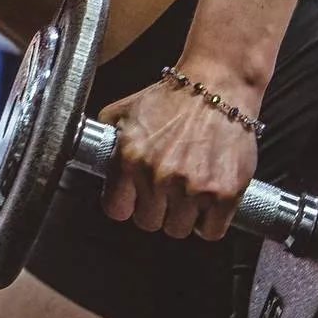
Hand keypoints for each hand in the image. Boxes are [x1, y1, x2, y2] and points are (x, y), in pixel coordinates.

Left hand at [95, 71, 260, 240]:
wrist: (218, 86)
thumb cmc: (172, 98)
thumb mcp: (125, 110)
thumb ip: (106, 138)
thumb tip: (91, 155)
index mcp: (130, 157)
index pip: (116, 209)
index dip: (126, 204)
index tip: (135, 199)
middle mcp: (159, 175)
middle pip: (149, 222)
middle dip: (156, 208)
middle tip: (166, 190)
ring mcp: (193, 187)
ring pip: (178, 229)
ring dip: (182, 215)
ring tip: (188, 191)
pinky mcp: (225, 193)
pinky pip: (211, 231)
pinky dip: (210, 221)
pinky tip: (207, 201)